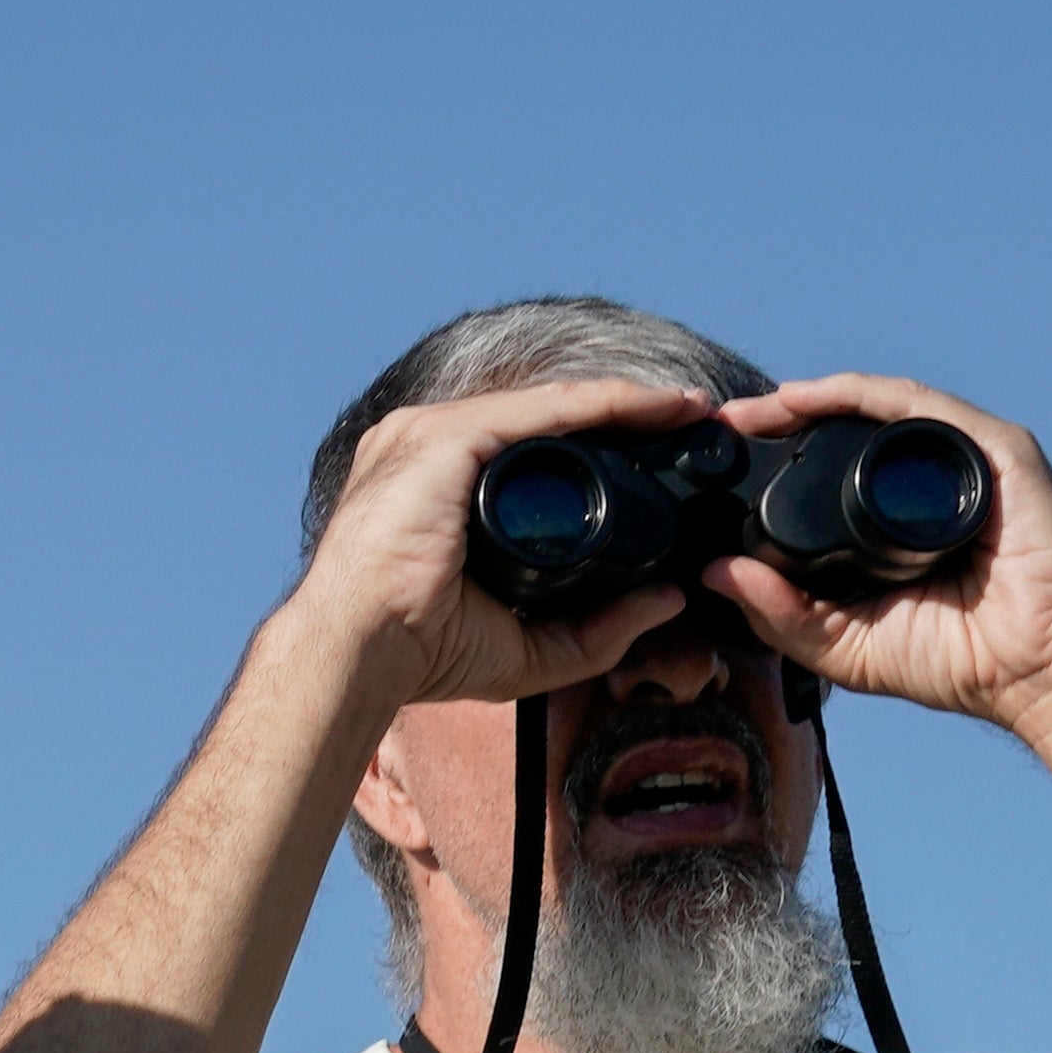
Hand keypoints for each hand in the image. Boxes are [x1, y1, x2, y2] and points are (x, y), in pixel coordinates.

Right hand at [288, 374, 739, 713]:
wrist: (359, 651)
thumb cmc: (418, 651)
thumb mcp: (528, 648)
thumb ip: (597, 631)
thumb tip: (668, 600)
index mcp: (436, 484)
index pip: (534, 448)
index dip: (606, 443)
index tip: (668, 451)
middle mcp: (429, 445)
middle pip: (547, 419)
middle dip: (625, 416)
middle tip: (692, 421)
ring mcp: (432, 433)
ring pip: (552, 405)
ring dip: (628, 401)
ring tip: (689, 408)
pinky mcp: (446, 436)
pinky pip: (544, 409)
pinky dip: (606, 404)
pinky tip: (654, 406)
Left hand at [697, 374, 1051, 740]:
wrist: (1042, 672)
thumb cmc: (961, 661)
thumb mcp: (844, 643)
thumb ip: (781, 613)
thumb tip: (714, 575)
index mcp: (899, 521)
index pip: (830, 475)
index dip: (774, 462)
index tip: (717, 464)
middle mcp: (933, 481)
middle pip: (849, 433)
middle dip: (782, 422)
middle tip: (722, 425)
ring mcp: (967, 460)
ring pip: (877, 407)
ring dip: (809, 399)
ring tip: (753, 411)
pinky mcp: (996, 449)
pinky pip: (916, 406)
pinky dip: (859, 395)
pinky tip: (811, 398)